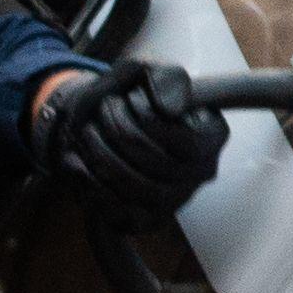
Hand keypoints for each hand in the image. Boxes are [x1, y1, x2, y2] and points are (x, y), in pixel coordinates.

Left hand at [31, 59, 230, 230]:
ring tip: (87, 133)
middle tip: (100, 112)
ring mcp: (175, 200)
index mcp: (213, 137)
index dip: (149, 120)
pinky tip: (78, 162)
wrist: (97, 125)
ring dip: (100, 156)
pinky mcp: (145, 219)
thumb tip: (170, 109)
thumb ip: (163, 77)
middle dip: (118, 132)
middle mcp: (201, 173)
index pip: (187, 142)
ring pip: (135, 188)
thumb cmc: (127, 97)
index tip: (129, 99)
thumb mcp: (144, 73)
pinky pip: (117, 211)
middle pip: (157, 164)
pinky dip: (90, 185)